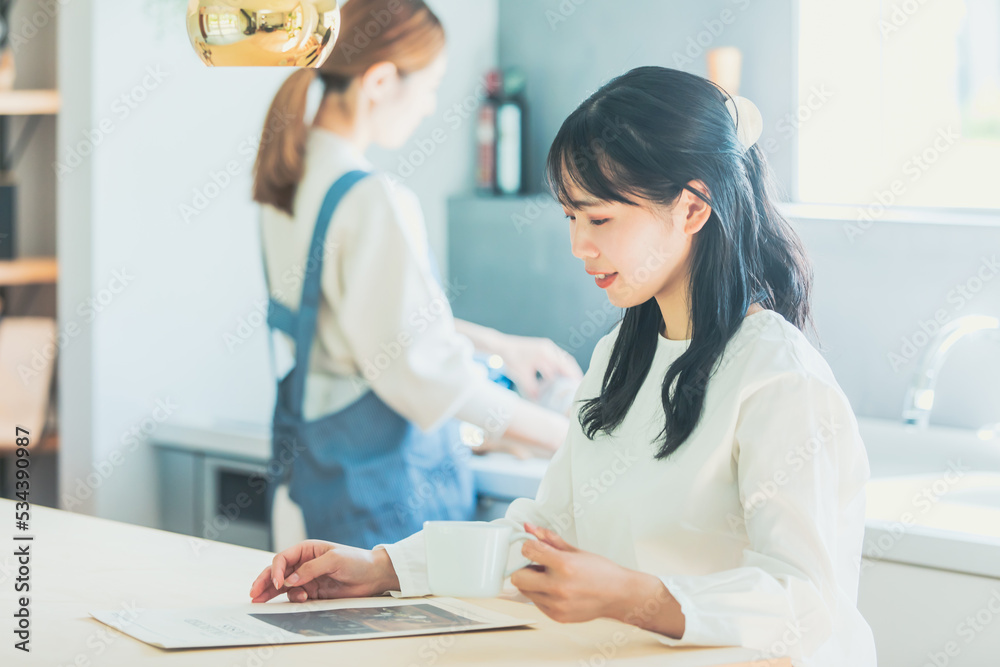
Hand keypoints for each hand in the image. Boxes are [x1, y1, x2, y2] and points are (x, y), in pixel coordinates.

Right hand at [248, 539, 398, 602]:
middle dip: (264, 582)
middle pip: (278, 572)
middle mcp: (304, 563)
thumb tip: (290, 580)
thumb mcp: (335, 560)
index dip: (275, 570)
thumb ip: (312, 569)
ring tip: (261, 602)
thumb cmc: (357, 561)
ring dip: (272, 593)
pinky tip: (297, 601)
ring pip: (283, 586)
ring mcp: (307, 578)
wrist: (373, 576)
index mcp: (307, 549)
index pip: (283, 558)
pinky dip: (292, 600)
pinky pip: (296, 596)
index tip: (277, 583)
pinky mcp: (313, 592)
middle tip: (253, 594)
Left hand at [497, 335, 582, 400]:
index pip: (565, 365)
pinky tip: (558, 379)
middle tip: (579, 386)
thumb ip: (532, 389)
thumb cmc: (511, 359)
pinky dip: (559, 369)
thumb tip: (539, 402)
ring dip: (567, 371)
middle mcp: (548, 348)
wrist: (500, 347)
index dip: (573, 375)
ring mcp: (546, 348)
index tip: (579, 385)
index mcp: (545, 352)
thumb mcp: (521, 376)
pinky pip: (555, 359)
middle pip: (567, 361)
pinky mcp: (543, 350)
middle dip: (574, 373)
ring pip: (562, 360)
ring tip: (571, 384)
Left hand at [509, 522, 635, 623]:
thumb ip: (549, 539)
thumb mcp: (575, 551)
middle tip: (537, 566)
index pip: (528, 551)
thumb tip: (530, 528)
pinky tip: (557, 591)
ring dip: (532, 583)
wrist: (618, 595)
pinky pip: (536, 603)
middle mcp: (558, 587)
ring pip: (525, 592)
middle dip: (523, 569)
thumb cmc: (601, 572)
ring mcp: (557, 604)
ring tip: (550, 579)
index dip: (529, 547)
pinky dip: (541, 595)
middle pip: (518, 578)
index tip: (534, 548)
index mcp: (564, 565)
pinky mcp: (557, 616)